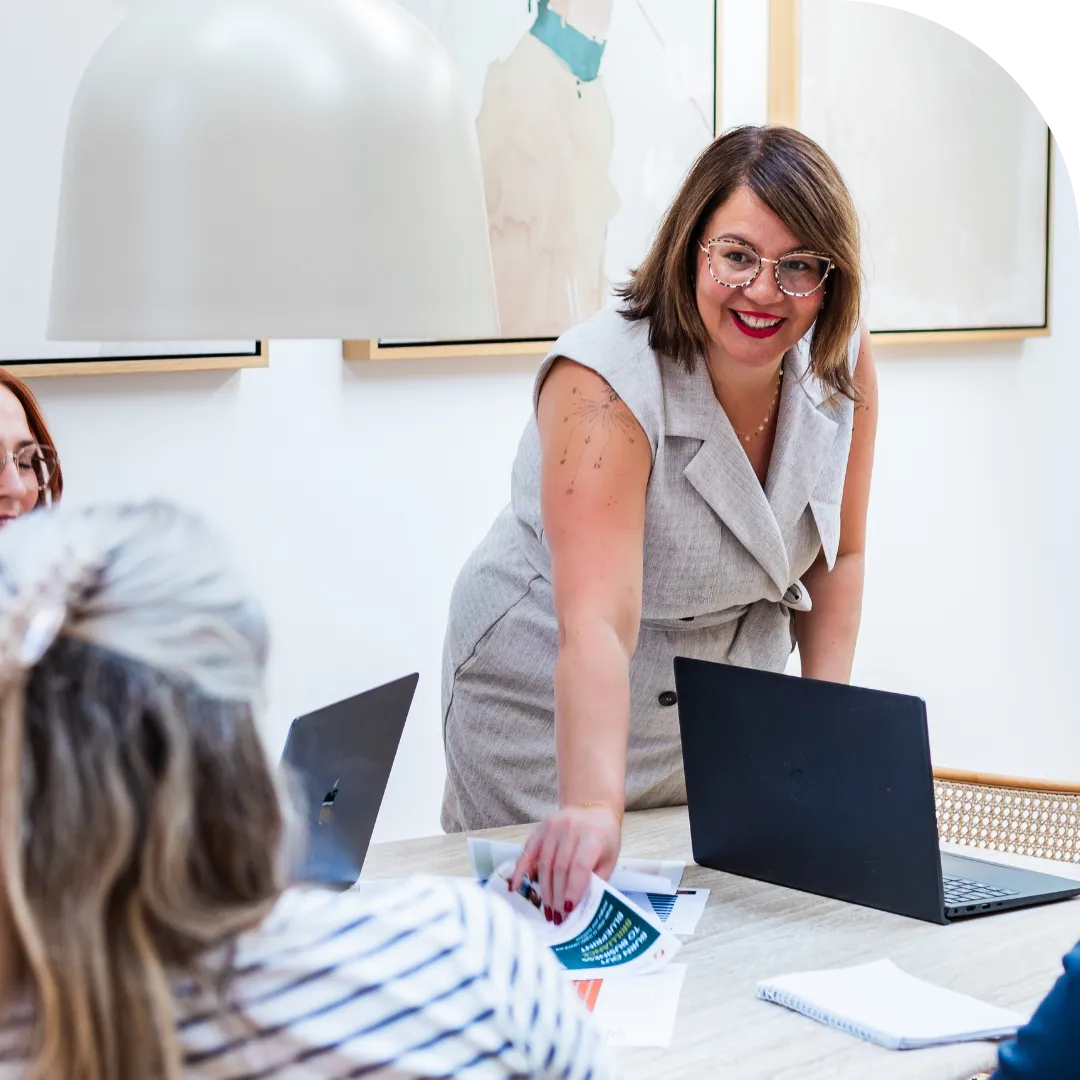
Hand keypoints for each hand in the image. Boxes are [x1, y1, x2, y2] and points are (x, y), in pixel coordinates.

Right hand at [510, 805, 621, 923]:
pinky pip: (528, 851)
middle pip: (560, 867)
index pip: (579, 866)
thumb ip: (597, 880)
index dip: (573, 889)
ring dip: (544, 890)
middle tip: (557, 918)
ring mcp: (554, 827)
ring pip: (544, 863)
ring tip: (547, 911)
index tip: (568, 910)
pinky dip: (520, 870)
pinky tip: (515, 887)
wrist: (594, 808)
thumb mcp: (609, 858)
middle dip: (557, 896)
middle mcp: (571, 829)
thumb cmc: (604, 838)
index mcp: (593, 836)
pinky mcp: (541, 828)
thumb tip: (582, 908)